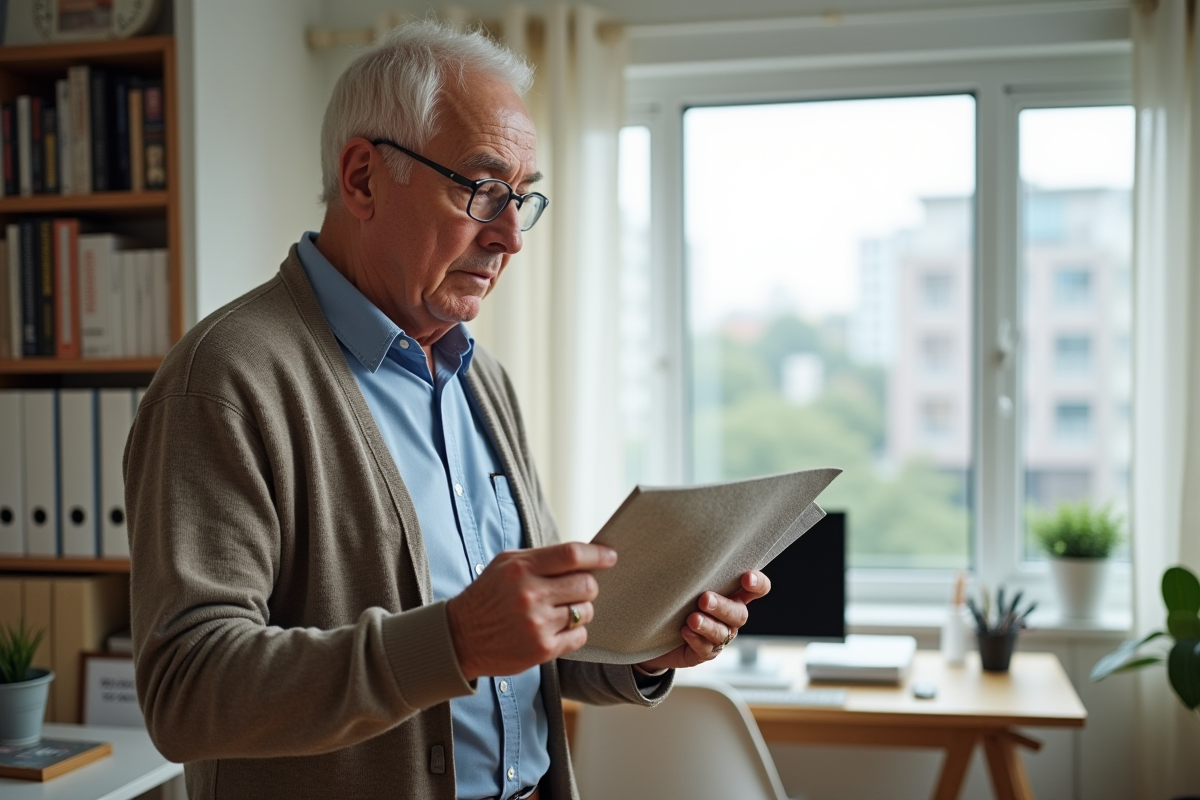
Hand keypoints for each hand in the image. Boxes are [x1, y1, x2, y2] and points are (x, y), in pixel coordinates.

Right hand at [446, 542, 617, 680]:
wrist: (461, 636)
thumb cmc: (488, 595)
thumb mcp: (506, 564)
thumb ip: (542, 558)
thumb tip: (584, 555)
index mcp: (521, 569)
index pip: (572, 555)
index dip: (598, 554)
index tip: (610, 556)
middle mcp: (530, 595)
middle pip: (586, 584)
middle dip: (587, 585)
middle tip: (576, 589)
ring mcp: (537, 625)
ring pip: (585, 611)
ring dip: (580, 610)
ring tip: (560, 610)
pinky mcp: (542, 650)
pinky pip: (580, 636)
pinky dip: (574, 632)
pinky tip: (557, 629)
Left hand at [635, 570, 770, 671]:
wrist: (654, 630)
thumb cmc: (674, 597)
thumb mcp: (685, 582)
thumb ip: (693, 571)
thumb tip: (683, 546)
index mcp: (732, 594)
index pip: (757, 588)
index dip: (758, 584)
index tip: (746, 578)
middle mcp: (730, 616)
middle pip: (739, 613)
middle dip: (723, 606)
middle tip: (704, 598)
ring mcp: (718, 636)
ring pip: (722, 633)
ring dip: (708, 625)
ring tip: (692, 619)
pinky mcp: (703, 652)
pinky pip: (706, 649)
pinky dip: (696, 639)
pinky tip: (685, 631)